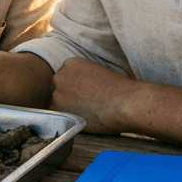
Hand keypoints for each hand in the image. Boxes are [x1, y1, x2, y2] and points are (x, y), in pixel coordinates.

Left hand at [50, 57, 181, 148]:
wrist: (125, 103)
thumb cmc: (120, 89)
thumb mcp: (98, 71)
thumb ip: (82, 76)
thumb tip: (78, 88)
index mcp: (70, 62)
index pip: (64, 77)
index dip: (75, 88)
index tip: (85, 94)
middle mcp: (59, 75)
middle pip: (58, 89)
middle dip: (68, 97)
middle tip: (86, 105)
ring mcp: (56, 91)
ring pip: (57, 102)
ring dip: (68, 108)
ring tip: (88, 112)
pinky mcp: (57, 108)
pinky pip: (58, 116)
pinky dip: (69, 118)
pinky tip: (85, 117)